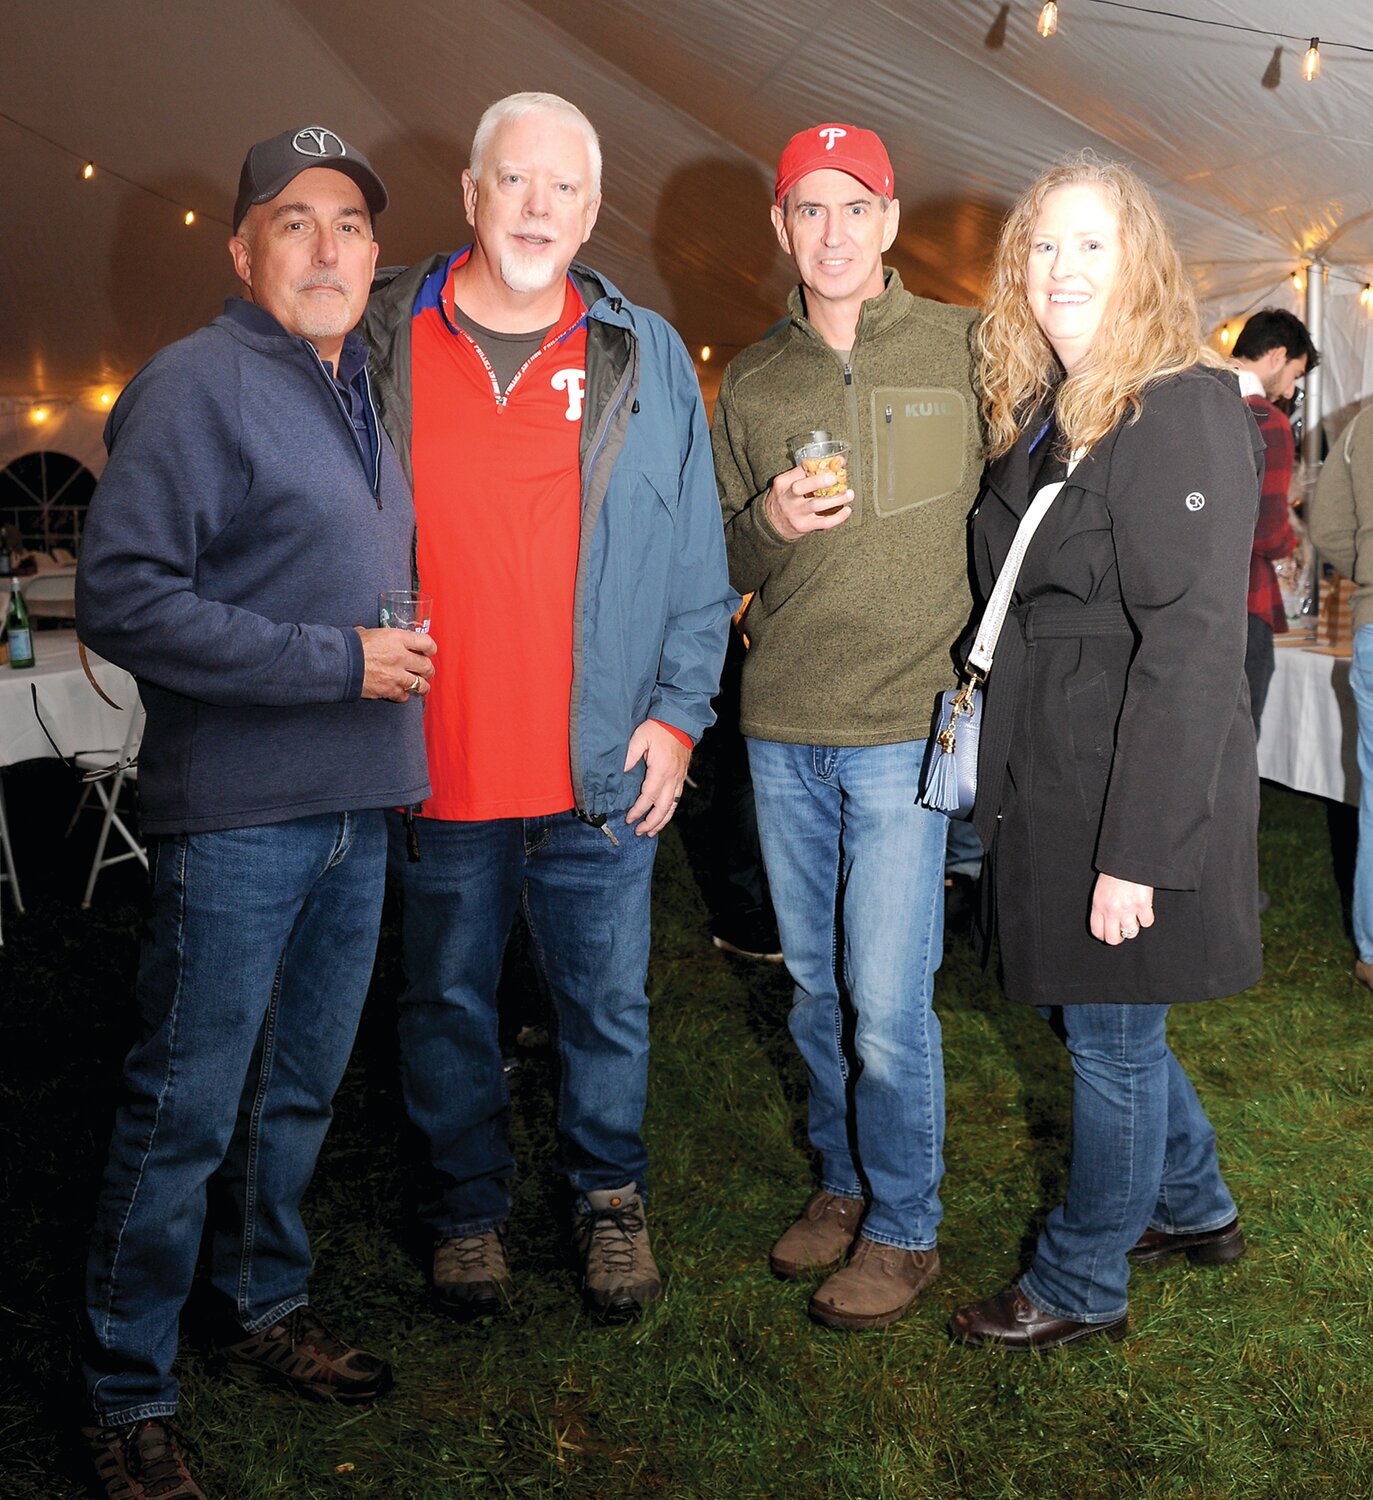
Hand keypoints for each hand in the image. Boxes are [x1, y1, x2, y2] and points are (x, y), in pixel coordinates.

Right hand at [355, 626, 436, 701]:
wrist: (340, 664)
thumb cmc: (351, 646)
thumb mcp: (367, 633)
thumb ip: (378, 636)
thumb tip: (371, 634)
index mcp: (398, 639)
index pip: (427, 643)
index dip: (430, 648)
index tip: (429, 652)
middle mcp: (401, 657)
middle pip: (427, 666)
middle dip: (428, 670)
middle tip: (425, 671)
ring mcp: (397, 675)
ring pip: (421, 685)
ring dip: (421, 686)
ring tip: (420, 686)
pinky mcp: (389, 690)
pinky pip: (404, 695)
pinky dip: (403, 695)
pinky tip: (401, 692)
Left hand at [623, 720, 690, 835]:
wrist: (679, 721)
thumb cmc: (658, 728)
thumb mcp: (639, 738)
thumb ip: (629, 756)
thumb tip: (621, 772)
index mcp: (661, 770)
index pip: (648, 797)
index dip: (638, 810)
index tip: (629, 819)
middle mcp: (672, 778)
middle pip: (663, 808)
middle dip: (651, 823)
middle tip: (639, 832)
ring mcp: (679, 779)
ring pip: (672, 807)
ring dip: (661, 821)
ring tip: (651, 832)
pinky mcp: (681, 777)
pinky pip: (677, 799)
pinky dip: (670, 811)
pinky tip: (663, 817)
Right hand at [763, 464, 853, 540]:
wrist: (772, 524)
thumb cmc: (784, 499)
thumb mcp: (786, 484)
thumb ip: (803, 474)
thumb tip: (832, 463)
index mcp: (783, 483)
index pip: (799, 470)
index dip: (818, 464)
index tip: (836, 462)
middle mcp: (787, 498)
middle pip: (801, 488)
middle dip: (819, 482)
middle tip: (835, 477)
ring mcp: (796, 514)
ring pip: (816, 505)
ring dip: (836, 499)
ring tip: (849, 493)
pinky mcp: (804, 526)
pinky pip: (824, 523)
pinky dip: (838, 517)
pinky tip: (847, 510)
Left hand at [1090, 872, 1155, 945]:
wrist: (1128, 859)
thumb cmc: (1114, 872)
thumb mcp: (1101, 890)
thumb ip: (1102, 906)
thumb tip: (1107, 922)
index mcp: (1098, 905)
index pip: (1097, 931)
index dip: (1104, 936)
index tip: (1109, 935)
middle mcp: (1111, 910)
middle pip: (1113, 938)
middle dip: (1119, 937)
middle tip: (1123, 931)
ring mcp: (1128, 909)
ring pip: (1131, 932)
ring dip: (1134, 927)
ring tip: (1134, 917)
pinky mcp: (1143, 905)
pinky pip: (1147, 922)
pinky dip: (1147, 918)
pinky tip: (1144, 909)